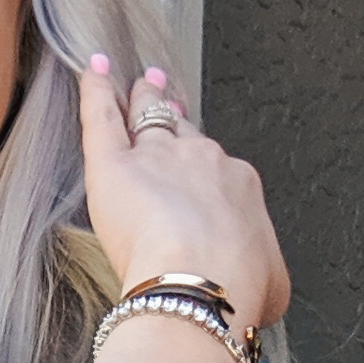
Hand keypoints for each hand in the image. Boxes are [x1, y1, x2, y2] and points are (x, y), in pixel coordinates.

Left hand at [78, 56, 290, 331]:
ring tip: (139, 85)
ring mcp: (159, 156)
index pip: (215, 171)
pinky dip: (97, 93)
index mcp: (237, 188)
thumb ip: (262, 275)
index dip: (202, 170)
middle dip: (176, 121)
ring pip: (148, 117)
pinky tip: (94, 73)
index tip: (199, 174)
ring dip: (143, 99)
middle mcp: (203, 162)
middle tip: (168, 107)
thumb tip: (264, 289)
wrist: (206, 283)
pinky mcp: (115, 164)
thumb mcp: (269, 285)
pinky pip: (103, 117)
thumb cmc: (238, 289)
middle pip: (183, 134)